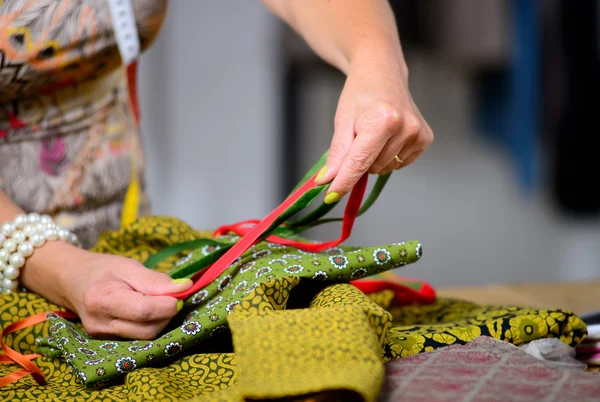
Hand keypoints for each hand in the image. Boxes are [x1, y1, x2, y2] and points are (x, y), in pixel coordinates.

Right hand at [22, 241, 191, 339]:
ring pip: (145, 336)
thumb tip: (184, 288)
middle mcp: (100, 323)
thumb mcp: (128, 266)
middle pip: (148, 329)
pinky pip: (138, 337)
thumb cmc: (102, 269)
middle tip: (171, 296)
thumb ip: (155, 280)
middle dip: (167, 314)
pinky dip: (150, 325)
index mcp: (102, 299)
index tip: (180, 292)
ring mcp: (102, 336)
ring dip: (161, 321)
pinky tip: (149, 312)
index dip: (168, 304)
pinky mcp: (107, 341)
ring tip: (159, 301)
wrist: (72, 281)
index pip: (144, 311)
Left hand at [315, 53, 432, 202]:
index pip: (359, 162)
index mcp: (382, 120)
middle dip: (359, 161)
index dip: (343, 182)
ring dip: (374, 159)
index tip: (330, 197)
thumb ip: (337, 154)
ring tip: (374, 134)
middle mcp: (405, 127)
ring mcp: (418, 134)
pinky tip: (388, 137)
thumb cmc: (359, 94)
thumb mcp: (342, 121)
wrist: (382, 73)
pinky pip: (399, 164)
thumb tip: (327, 181)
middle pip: (372, 168)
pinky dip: (388, 156)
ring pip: (385, 168)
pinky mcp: (425, 139)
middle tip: (358, 137)